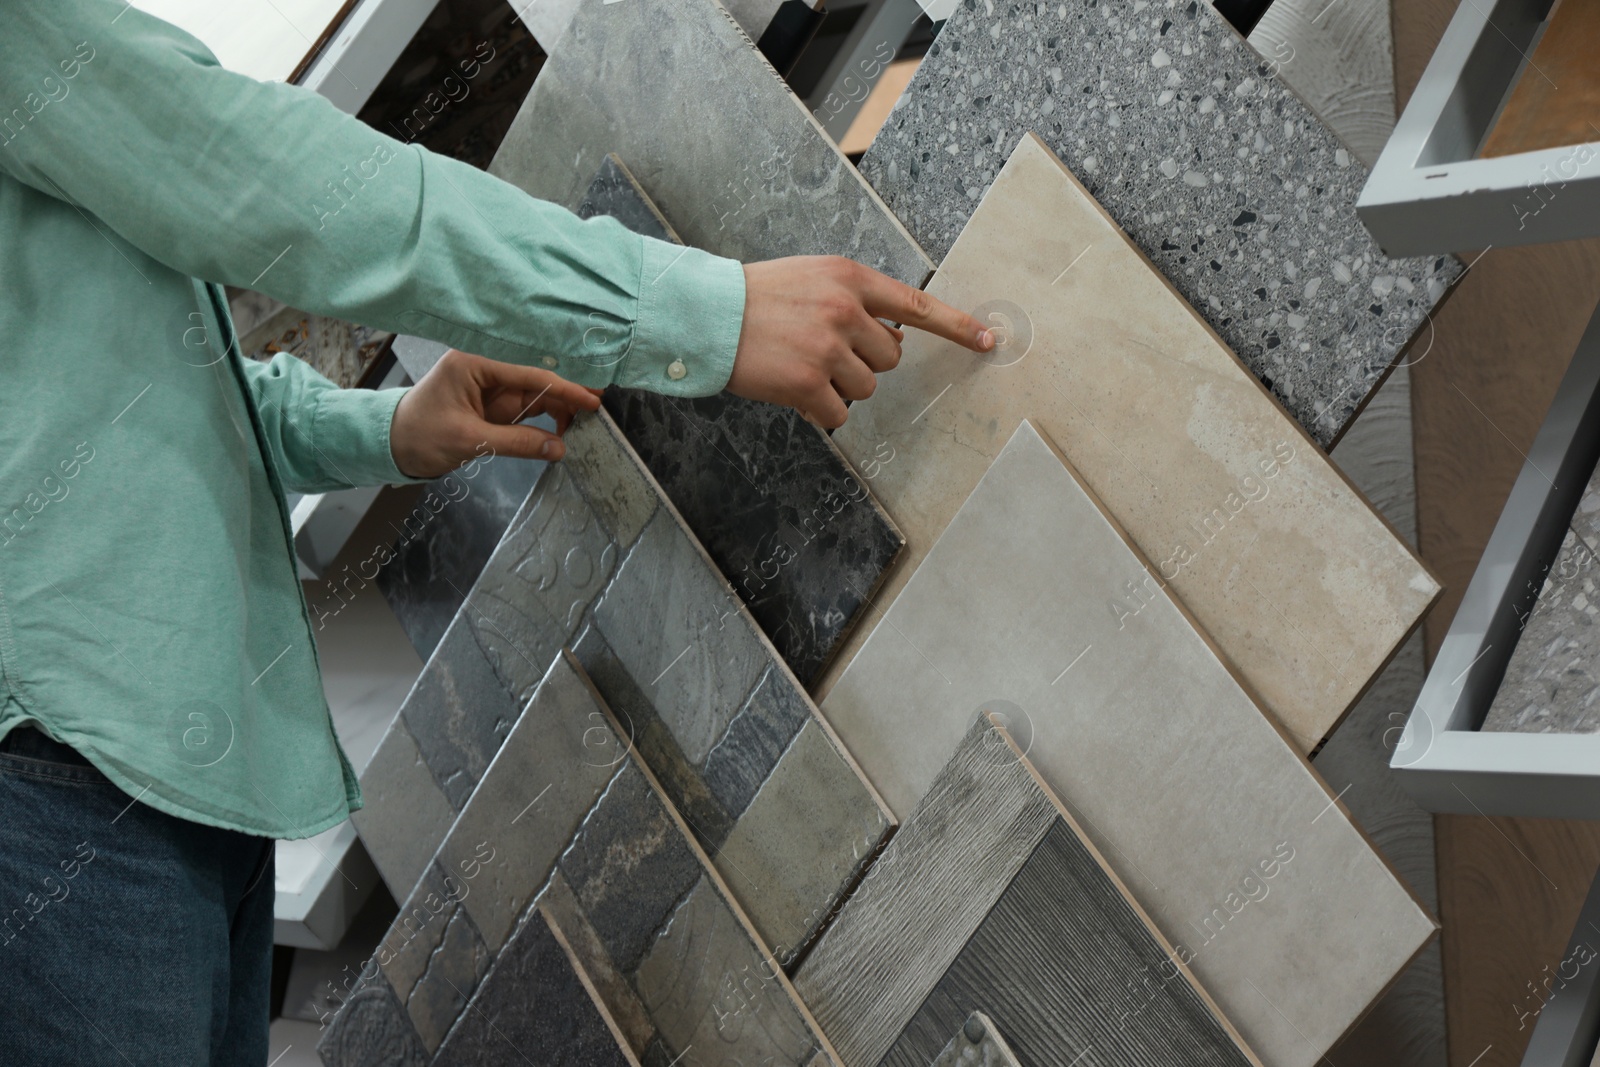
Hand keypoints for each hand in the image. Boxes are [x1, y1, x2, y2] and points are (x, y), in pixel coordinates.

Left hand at [390, 348, 601, 478]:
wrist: (389, 447)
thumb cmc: (419, 436)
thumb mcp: (469, 440)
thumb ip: (516, 442)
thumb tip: (558, 448)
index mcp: (474, 363)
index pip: (528, 373)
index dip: (563, 388)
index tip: (591, 400)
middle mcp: (486, 370)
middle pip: (536, 381)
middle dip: (566, 396)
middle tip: (598, 410)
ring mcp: (490, 389)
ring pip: (535, 397)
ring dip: (559, 411)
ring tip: (583, 427)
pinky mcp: (492, 407)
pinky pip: (525, 412)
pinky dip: (545, 422)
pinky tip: (563, 431)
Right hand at [727, 256, 994, 427]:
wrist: (705, 314)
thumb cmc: (756, 298)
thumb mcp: (812, 279)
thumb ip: (853, 300)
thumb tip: (890, 340)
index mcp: (849, 278)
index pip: (916, 306)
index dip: (956, 326)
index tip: (987, 340)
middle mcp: (845, 310)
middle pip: (890, 357)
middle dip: (864, 362)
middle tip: (823, 351)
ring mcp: (828, 348)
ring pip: (865, 387)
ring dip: (839, 386)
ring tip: (800, 365)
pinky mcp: (809, 382)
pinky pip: (837, 412)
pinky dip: (819, 409)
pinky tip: (791, 387)